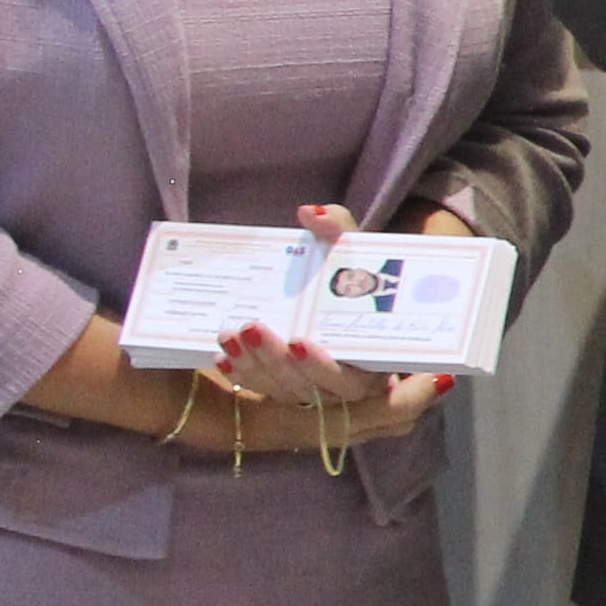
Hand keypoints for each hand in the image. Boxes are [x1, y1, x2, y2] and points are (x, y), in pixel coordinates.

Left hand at [194, 202, 460, 451]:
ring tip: (232, 333)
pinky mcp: (296, 390)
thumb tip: (310, 212)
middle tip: (252, 327)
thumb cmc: (359, 275)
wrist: (353, 296)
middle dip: (280, 363)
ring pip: (288, 393)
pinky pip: (269, 392)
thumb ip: (339, 229)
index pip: (358, 378)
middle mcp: (354, 385)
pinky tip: (224, 354)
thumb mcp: (356, 250)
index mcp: (381, 358)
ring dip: (257, 366)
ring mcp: (322, 391)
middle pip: (318, 391)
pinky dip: (245, 374)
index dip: (326, 366)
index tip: (299, 340)